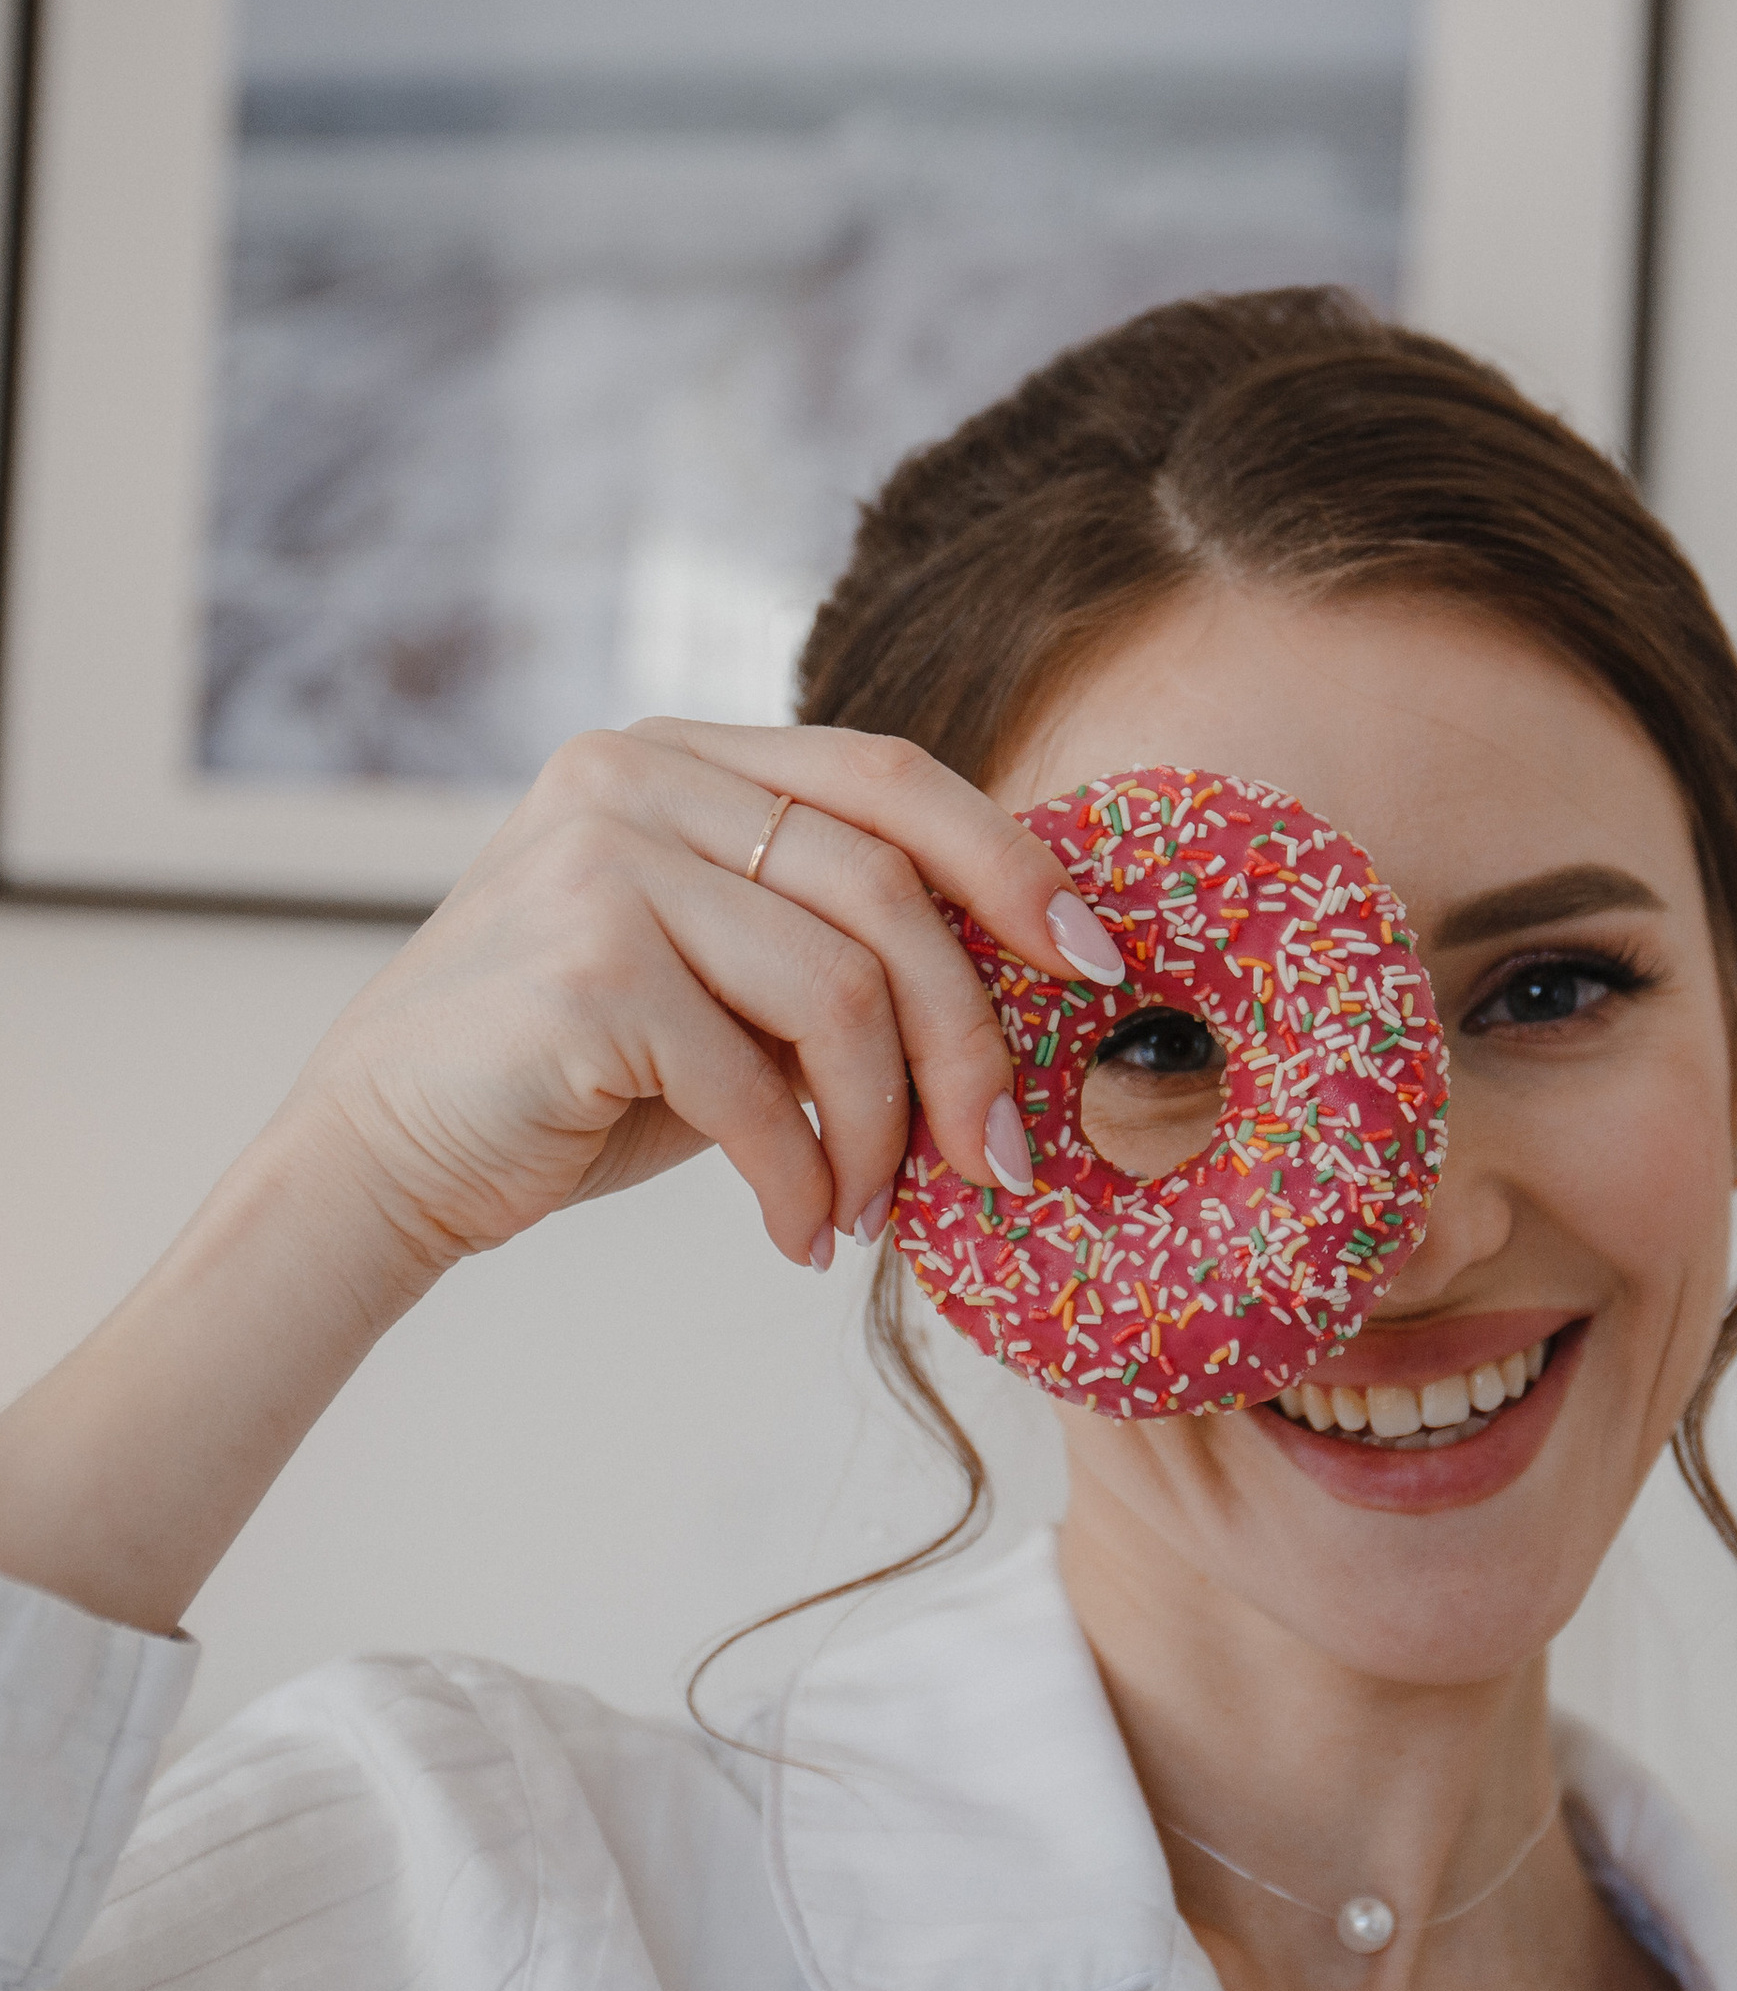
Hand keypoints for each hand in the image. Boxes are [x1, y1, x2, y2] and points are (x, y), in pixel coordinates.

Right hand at [286, 720, 1121, 1275]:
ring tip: (870, 1213)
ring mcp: (604, 858)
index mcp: (687, 757)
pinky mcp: (584, 965)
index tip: (1098, 962)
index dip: (1011, 864)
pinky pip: (760, 1083)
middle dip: (970, 1041)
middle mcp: (639, 776)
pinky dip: (802, 1179)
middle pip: (888, 891)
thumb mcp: (727, 980)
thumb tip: (1035, 981)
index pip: (890, 776)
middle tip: (1006, 1158)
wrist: (385, 1150)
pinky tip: (797, 1233)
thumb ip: (837, 942)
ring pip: (841, 990)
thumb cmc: (585, 1075)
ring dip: (885, 1131)